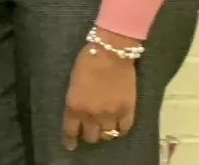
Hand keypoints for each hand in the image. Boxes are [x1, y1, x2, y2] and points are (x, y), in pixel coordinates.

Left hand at [62, 28, 138, 150]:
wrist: (111, 53)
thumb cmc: (87, 62)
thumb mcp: (72, 84)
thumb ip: (75, 101)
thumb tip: (78, 114)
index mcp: (74, 106)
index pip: (70, 131)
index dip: (70, 140)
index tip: (71, 145)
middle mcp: (92, 114)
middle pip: (91, 137)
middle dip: (89, 135)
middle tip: (90, 130)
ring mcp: (111, 113)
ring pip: (108, 135)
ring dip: (105, 132)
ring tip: (105, 127)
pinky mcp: (128, 109)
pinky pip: (125, 128)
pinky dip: (121, 129)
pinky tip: (118, 125)